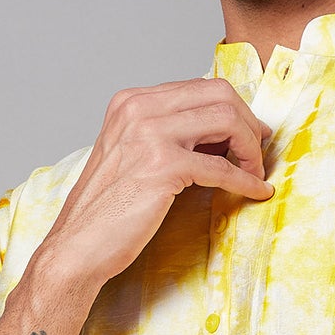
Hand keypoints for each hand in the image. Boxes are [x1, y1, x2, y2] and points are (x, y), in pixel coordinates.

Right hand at [44, 79, 273, 290]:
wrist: (77, 246)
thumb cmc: (106, 209)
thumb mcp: (132, 155)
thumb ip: (167, 134)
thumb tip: (220, 130)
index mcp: (131, 101)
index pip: (199, 87)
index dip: (234, 110)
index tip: (250, 134)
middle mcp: (138, 109)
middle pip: (219, 94)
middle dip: (248, 123)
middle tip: (258, 152)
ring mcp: (149, 134)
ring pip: (226, 120)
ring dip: (250, 149)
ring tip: (255, 173)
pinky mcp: (162, 166)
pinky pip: (222, 167)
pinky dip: (245, 181)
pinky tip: (254, 193)